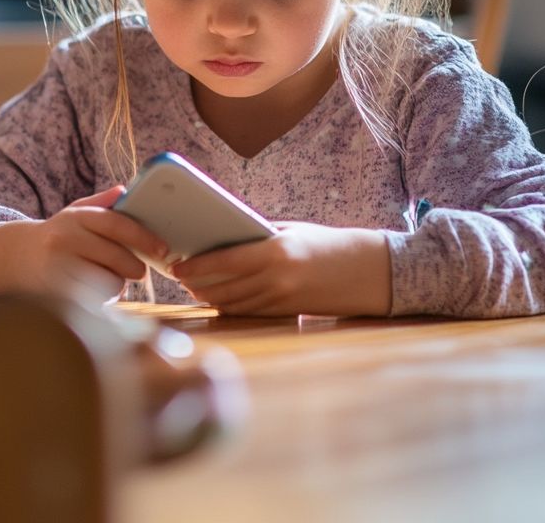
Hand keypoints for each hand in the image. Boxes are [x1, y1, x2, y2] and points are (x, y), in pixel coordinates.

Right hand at [0, 186, 169, 304]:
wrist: (17, 257)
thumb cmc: (57, 235)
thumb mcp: (75, 213)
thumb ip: (101, 203)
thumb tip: (126, 190)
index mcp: (75, 217)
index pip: (116, 224)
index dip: (143, 237)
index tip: (162, 248)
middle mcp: (64, 239)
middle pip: (118, 258)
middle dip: (135, 267)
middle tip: (136, 269)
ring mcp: (58, 267)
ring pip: (110, 282)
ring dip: (118, 284)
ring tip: (107, 277)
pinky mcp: (56, 292)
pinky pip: (96, 301)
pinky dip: (103, 299)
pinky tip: (95, 290)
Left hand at [171, 222, 391, 316]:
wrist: (367, 272)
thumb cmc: (325, 244)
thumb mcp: (291, 231)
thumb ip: (257, 234)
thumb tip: (221, 236)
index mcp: (275, 252)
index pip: (225, 261)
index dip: (197, 266)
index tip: (177, 266)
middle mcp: (277, 279)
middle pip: (225, 287)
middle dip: (198, 285)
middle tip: (180, 279)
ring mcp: (283, 300)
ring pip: (235, 304)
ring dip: (211, 299)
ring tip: (194, 290)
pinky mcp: (288, 313)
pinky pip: (251, 312)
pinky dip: (232, 307)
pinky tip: (219, 301)